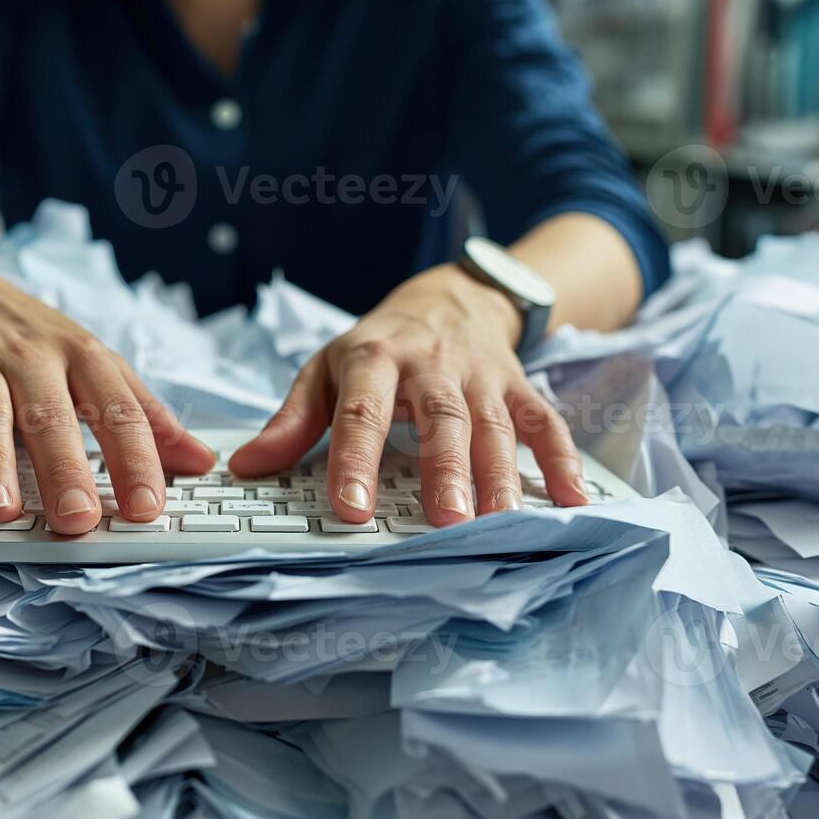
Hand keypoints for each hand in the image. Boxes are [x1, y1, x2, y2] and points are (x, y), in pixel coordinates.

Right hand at [0, 265, 215, 534]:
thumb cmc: (37, 340)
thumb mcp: (97, 366)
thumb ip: (146, 416)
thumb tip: (201, 461)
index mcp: (81, 356)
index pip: (117, 410)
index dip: (136, 459)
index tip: (149, 508)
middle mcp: (28, 356)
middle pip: (50, 414)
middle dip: (65, 468)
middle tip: (78, 520)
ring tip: (0, 510)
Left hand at [230, 265, 586, 524]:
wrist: (447, 297)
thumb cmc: (377, 345)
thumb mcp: (325, 371)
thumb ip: (291, 422)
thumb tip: (247, 466)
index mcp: (373, 358)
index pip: (362, 410)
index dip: (356, 459)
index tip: (351, 507)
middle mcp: (430, 365)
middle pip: (440, 417)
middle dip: (445, 469)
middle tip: (447, 519)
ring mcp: (480, 375)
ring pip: (494, 424)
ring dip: (501, 473)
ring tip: (502, 521)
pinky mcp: (517, 386)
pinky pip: (545, 421)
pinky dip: (563, 459)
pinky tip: (571, 499)